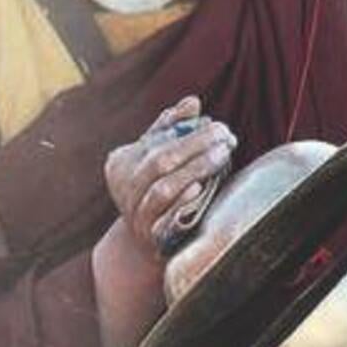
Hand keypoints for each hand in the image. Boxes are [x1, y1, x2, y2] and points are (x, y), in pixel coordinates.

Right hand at [105, 96, 237, 259]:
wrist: (146, 245)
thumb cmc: (159, 192)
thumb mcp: (159, 159)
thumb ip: (171, 130)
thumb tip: (192, 102)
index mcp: (120, 164)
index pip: (152, 142)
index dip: (185, 131)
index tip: (217, 125)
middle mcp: (123, 189)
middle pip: (158, 162)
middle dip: (194, 145)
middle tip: (225, 135)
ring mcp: (135, 215)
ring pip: (162, 188)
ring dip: (195, 169)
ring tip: (222, 154)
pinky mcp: (150, 239)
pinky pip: (164, 219)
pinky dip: (181, 202)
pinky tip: (200, 189)